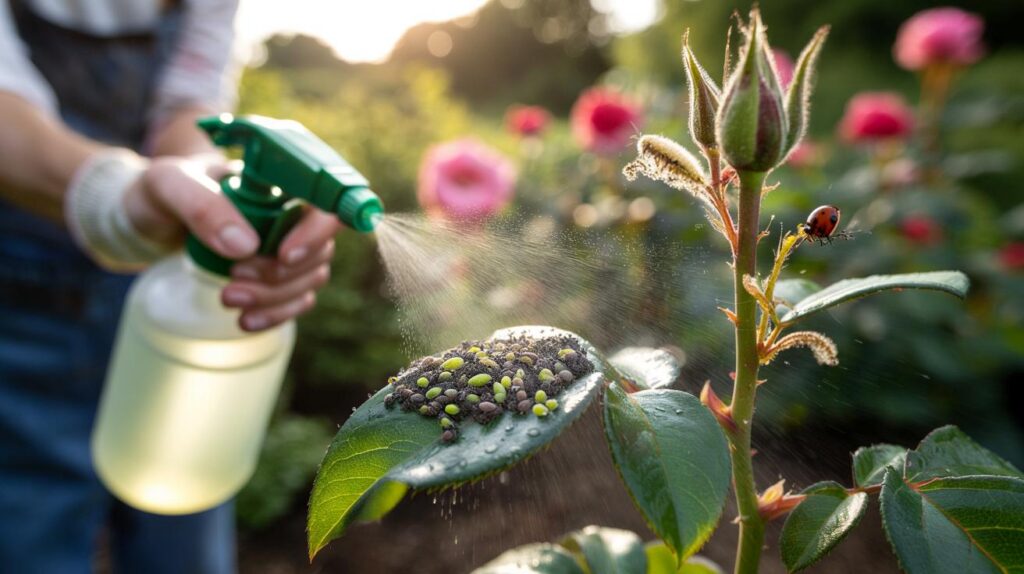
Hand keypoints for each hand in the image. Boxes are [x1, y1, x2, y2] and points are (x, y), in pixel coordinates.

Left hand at [123, 156, 339, 330]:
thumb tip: (245, 246)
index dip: (318, 232)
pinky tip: (244, 321)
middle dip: (281, 274)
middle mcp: (291, 214)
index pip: (324, 202)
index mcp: (277, 182)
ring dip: (275, 297)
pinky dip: (276, 315)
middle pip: (320, 249)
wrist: (145, 218)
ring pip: (309, 279)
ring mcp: (286, 246)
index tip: (284, 254)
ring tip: (227, 298)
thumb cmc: (159, 191)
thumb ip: (203, 206)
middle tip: (234, 277)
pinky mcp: (275, 276)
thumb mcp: (168, 185)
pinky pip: (295, 300)